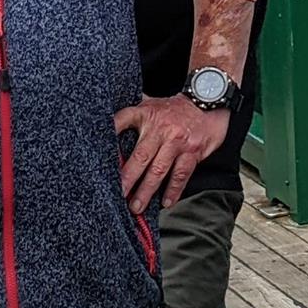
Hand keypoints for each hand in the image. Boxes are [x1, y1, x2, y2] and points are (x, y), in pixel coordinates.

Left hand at [115, 95, 232, 211]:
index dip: (111, 132)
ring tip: (136, 206)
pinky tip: (166, 202)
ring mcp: (176, 141)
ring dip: (147, 190)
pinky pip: (181, 174)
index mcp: (146, 114)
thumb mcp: (152, 104)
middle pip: (140, 156)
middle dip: (128, 178)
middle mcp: (160, 128)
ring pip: (159, 170)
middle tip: (118, 194)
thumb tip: (108, 123)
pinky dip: (173, 190)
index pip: (123, 119)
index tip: (100, 152)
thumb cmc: (175, 108)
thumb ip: (135, 113)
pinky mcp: (192, 152)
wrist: (207, 101)